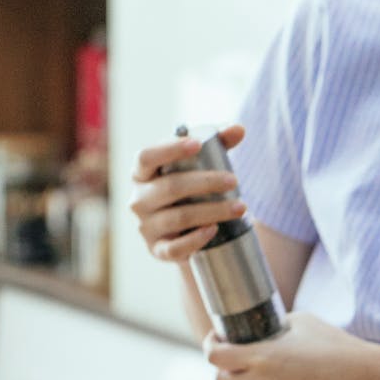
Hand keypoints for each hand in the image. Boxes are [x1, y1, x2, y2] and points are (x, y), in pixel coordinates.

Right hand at [130, 125, 247, 261]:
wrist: (185, 234)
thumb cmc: (190, 191)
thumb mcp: (200, 166)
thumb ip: (218, 144)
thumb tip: (238, 129)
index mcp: (141, 174)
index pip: (146, 157)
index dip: (169, 149)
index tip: (197, 144)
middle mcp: (138, 199)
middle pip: (170, 187)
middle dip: (205, 183)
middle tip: (234, 180)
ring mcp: (146, 227)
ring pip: (178, 218)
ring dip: (212, 211)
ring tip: (240, 207)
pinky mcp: (158, 250)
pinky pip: (174, 248)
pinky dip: (195, 240)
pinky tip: (213, 230)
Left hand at [204, 312, 368, 379]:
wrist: (361, 377)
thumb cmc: (334, 344)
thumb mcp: (299, 321)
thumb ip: (271, 325)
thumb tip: (254, 329)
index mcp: (261, 355)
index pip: (214, 356)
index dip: (211, 345)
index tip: (218, 340)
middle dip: (225, 370)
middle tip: (236, 363)